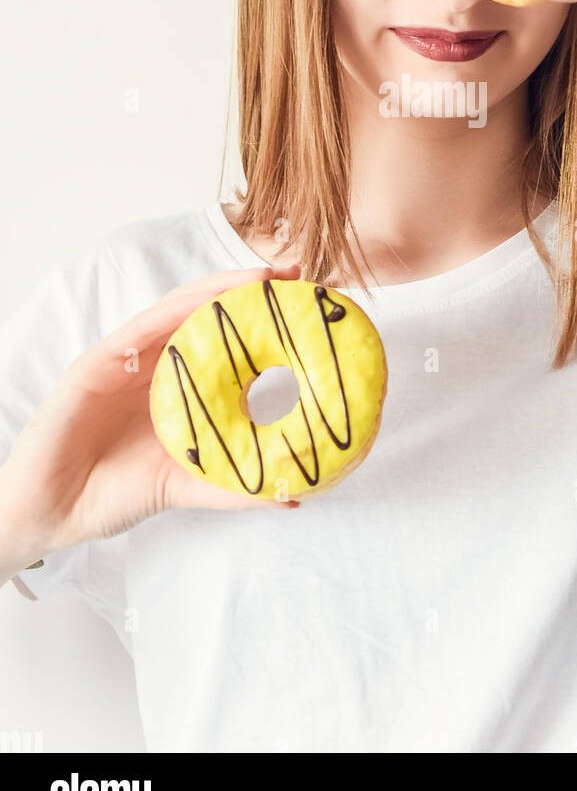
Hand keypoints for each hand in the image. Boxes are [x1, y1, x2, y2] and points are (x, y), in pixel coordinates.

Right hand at [0, 265, 303, 569]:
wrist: (52, 514)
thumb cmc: (112, 495)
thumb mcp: (185, 486)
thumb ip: (233, 487)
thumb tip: (293, 494)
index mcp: (175, 384)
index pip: (224, 339)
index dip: (263, 320)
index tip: (309, 309)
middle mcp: (154, 362)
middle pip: (206, 311)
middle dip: (251, 289)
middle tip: (297, 276)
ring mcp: (125, 358)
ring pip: (177, 308)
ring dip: (220, 287)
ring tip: (263, 278)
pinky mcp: (97, 362)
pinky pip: (140, 329)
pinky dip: (175, 312)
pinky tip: (207, 303)